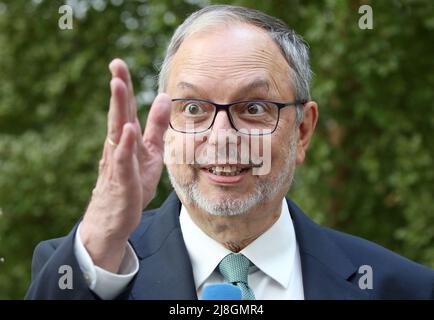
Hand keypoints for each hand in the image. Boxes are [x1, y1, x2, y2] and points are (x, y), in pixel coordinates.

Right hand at [80, 58, 170, 272]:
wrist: (115, 218)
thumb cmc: (132, 182)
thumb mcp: (150, 151)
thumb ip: (156, 126)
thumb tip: (164, 97)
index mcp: (127, 138)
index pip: (125, 108)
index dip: (124, 85)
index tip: (119, 62)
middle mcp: (118, 146)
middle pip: (118, 113)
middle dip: (118, 88)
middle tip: (115, 64)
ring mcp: (118, 162)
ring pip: (117, 132)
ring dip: (118, 109)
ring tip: (117, 85)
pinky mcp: (122, 180)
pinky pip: (124, 161)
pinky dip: (125, 146)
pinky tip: (128, 131)